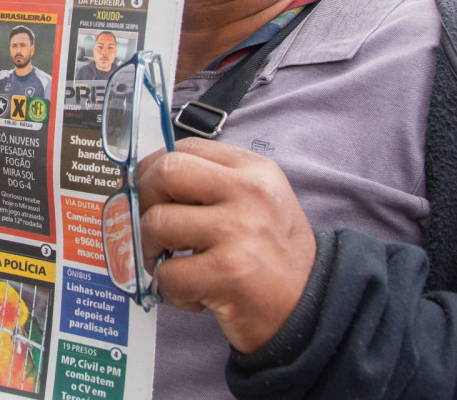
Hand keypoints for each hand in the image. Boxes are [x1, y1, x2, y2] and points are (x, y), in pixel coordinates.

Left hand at [136, 138, 315, 353]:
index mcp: (255, 171)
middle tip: (151, 228)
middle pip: (166, 173)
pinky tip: (192, 295)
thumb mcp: (259, 203)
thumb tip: (148, 181)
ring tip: (170, 265)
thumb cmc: (274, 257)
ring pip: (158, 223)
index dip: (154, 168)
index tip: (148, 191)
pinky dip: (170, 289)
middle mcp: (249, 193)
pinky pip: (169, 273)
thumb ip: (213, 185)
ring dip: (150, 250)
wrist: (313, 309)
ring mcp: (239, 231)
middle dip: (143, 200)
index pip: (187, 147)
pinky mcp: (228, 274)